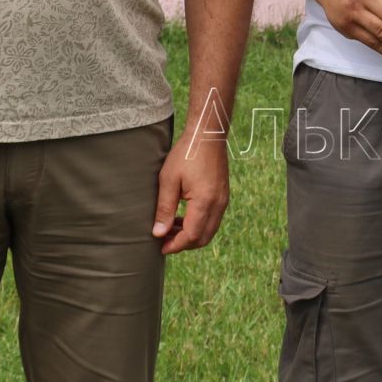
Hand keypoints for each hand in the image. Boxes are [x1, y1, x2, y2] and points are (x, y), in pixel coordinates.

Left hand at [153, 132, 228, 254]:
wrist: (207, 135)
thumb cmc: (186, 154)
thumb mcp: (169, 180)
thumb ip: (164, 209)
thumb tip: (159, 233)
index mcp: (205, 202)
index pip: (191, 236)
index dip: (176, 245)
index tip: (161, 247)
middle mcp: (218, 204)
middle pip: (203, 238)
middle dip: (183, 244)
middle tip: (164, 240)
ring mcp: (223, 200)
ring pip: (209, 230)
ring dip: (191, 234)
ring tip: (171, 228)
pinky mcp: (223, 195)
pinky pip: (213, 219)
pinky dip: (199, 224)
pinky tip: (183, 216)